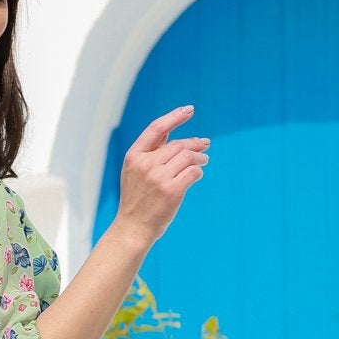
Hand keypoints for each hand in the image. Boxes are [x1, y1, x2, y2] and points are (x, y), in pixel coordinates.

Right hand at [115, 106, 209, 248]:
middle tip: (205, 144)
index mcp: (134, 156)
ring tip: (204, 160)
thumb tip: (173, 132)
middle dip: (195, 143)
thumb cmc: (137, 200)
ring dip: (200, 157)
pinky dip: (198, 172)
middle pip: (177, 144)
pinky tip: (197, 174)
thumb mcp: (135, 172)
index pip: (157, 129)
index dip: (175, 116)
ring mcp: (158, 178)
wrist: (133, 228)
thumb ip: (150, 153)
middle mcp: (145, 164)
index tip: (190, 110)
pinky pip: (193, 173)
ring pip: (188, 157)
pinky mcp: (172, 191)